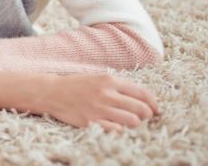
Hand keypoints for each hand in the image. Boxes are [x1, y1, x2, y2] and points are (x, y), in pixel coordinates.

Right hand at [40, 73, 158, 131]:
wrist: (51, 92)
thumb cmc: (77, 85)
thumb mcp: (98, 77)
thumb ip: (119, 85)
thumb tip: (142, 97)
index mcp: (109, 81)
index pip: (142, 93)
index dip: (154, 103)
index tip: (156, 109)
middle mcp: (106, 94)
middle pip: (141, 109)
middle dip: (147, 115)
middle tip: (144, 117)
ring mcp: (99, 109)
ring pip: (132, 121)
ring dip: (135, 123)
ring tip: (130, 122)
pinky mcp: (91, 121)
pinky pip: (116, 130)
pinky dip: (121, 130)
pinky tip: (117, 127)